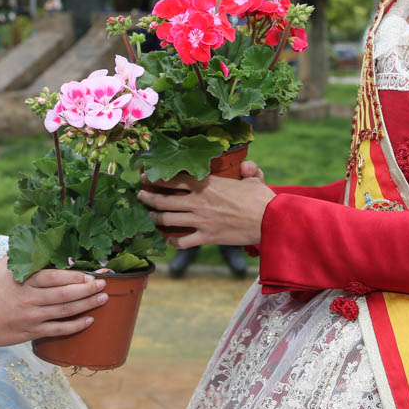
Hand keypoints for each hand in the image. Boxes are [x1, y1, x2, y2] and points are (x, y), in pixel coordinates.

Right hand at [0, 259, 107, 350]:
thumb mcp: (1, 269)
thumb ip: (20, 257)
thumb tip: (37, 243)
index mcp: (24, 282)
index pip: (53, 277)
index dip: (74, 276)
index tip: (89, 274)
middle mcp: (30, 299)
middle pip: (64, 294)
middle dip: (87, 289)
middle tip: (103, 284)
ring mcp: (33, 317)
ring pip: (65, 311)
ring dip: (87, 305)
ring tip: (103, 298)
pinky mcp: (33, 332)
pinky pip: (59, 329)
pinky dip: (76, 325)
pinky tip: (89, 320)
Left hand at [137, 164, 273, 248]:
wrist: (269, 220)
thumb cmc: (261, 199)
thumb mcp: (254, 180)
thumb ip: (248, 170)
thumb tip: (247, 167)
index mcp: (207, 184)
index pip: (174, 178)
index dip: (156, 177)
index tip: (145, 175)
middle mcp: (198, 201)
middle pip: (163, 199)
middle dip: (147, 197)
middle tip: (139, 195)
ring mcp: (200, 220)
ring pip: (168, 219)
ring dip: (155, 217)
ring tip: (149, 215)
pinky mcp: (206, 237)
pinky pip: (182, 241)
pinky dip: (172, 241)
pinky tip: (168, 240)